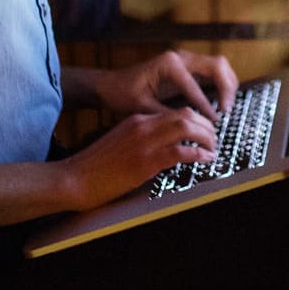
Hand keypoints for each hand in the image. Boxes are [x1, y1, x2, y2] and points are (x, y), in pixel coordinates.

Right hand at [62, 108, 218, 209]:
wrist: (73, 178)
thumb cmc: (94, 167)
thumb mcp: (120, 143)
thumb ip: (141, 140)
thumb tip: (165, 147)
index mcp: (136, 120)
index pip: (174, 111)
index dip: (195, 119)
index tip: (204, 130)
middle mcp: (142, 126)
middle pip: (185, 114)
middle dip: (206, 125)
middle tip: (214, 138)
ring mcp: (144, 143)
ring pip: (186, 127)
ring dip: (206, 137)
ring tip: (213, 147)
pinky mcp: (145, 162)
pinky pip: (180, 151)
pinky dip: (198, 153)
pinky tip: (205, 158)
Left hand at [94, 49, 238, 120]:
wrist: (112, 84)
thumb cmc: (123, 94)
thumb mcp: (142, 107)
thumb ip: (166, 114)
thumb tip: (189, 126)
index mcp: (169, 64)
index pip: (195, 86)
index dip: (206, 106)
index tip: (213, 122)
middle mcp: (180, 56)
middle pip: (217, 66)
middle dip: (226, 89)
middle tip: (226, 110)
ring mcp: (186, 58)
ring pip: (219, 65)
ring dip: (227, 84)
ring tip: (226, 106)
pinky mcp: (188, 65)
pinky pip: (213, 69)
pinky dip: (222, 83)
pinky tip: (222, 100)